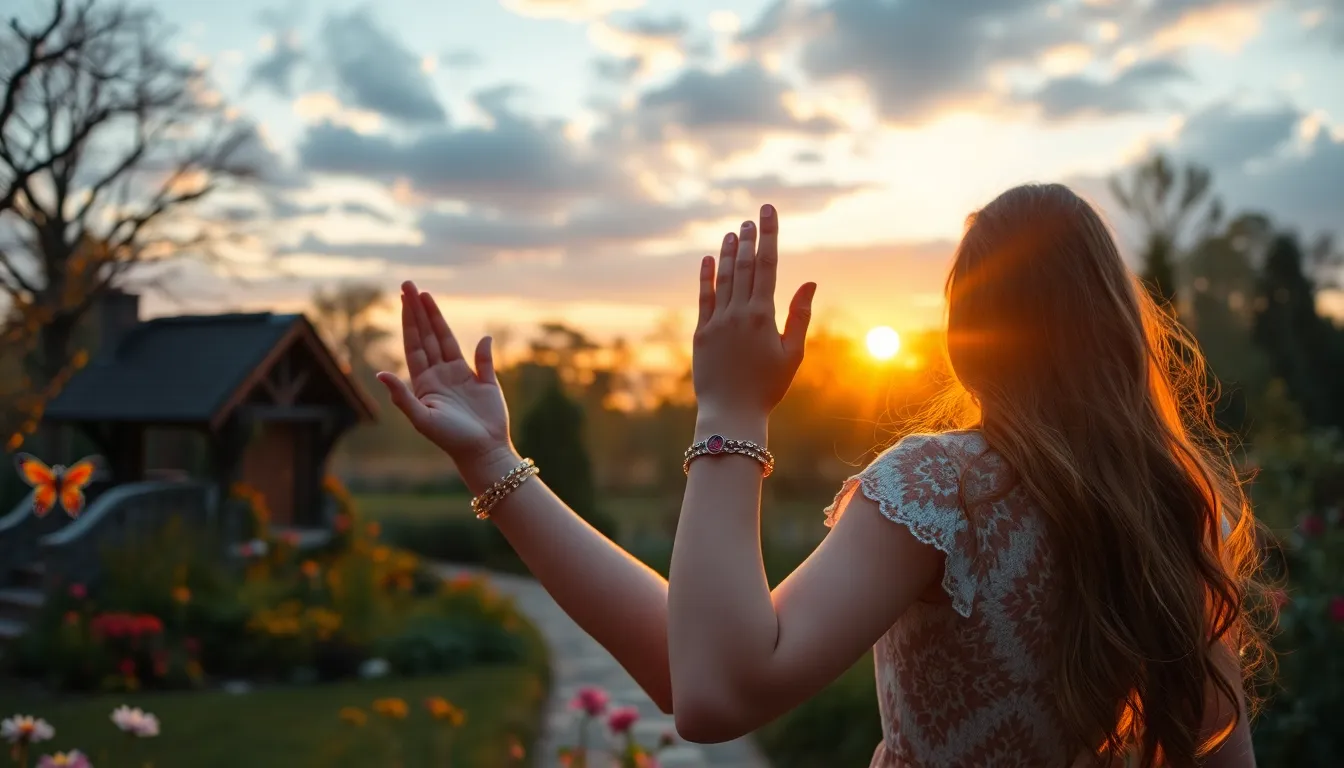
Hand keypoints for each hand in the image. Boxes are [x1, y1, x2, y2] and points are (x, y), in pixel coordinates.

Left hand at [377, 282, 513, 477]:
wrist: (481, 451)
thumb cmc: (449, 438)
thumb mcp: (421, 418)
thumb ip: (402, 396)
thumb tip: (380, 374)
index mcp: (425, 382)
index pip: (414, 344)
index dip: (409, 320)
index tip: (404, 298)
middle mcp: (440, 375)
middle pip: (426, 336)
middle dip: (418, 311)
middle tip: (409, 285)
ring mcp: (462, 377)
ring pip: (447, 341)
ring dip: (437, 319)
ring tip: (427, 296)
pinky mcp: (483, 383)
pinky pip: (483, 360)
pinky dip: (483, 347)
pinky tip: (483, 336)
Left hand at [692, 204, 815, 417]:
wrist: (730, 413)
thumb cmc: (768, 387)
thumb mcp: (792, 354)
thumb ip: (799, 316)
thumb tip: (810, 282)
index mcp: (763, 315)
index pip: (767, 265)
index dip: (768, 235)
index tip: (767, 213)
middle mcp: (738, 313)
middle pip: (744, 266)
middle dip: (749, 239)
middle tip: (751, 218)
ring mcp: (717, 322)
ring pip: (723, 279)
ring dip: (729, 253)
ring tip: (733, 233)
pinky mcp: (701, 333)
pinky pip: (704, 298)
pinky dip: (706, 277)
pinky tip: (708, 260)